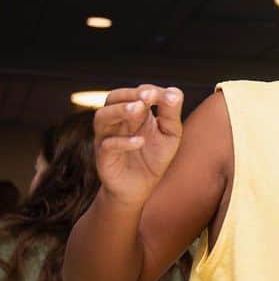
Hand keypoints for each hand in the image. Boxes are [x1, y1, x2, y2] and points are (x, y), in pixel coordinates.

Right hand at [93, 85, 183, 207]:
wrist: (140, 188)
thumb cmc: (155, 157)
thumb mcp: (170, 134)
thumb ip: (171, 114)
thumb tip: (174, 92)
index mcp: (135, 112)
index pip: (137, 93)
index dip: (151, 92)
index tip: (167, 96)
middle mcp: (118, 121)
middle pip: (113, 98)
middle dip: (130, 94)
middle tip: (148, 97)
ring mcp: (107, 137)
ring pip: (102, 116)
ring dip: (120, 110)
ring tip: (138, 109)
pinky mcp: (103, 157)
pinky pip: (107, 145)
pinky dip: (122, 141)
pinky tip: (139, 141)